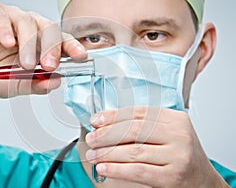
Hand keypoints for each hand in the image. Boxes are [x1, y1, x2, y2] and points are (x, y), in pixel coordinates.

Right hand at [0, 2, 85, 97]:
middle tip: (49, 65)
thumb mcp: (20, 85)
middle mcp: (32, 28)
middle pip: (50, 29)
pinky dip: (6, 29)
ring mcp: (14, 19)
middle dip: (52, 47)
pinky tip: (8, 43)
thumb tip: (55, 82)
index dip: (73, 47)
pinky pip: (2, 16)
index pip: (63, 40)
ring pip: (29, 22)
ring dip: (29, 44)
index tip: (80, 57)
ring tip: (25, 63)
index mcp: (44, 43)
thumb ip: (37, 84)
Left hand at [85, 107, 227, 186]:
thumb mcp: (166, 134)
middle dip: (106, 134)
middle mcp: (179, 134)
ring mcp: (178, 155)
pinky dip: (117, 169)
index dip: (113, 116)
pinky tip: (104, 168)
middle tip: (91, 140)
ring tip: (93, 156)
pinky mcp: (173, 176)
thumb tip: (104, 125)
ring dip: (107, 153)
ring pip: (133, 150)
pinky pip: (138, 170)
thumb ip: (142, 126)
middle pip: (133, 130)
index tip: (95, 121)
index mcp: (175, 118)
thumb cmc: (179, 155)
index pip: (138, 113)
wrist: (203, 180)